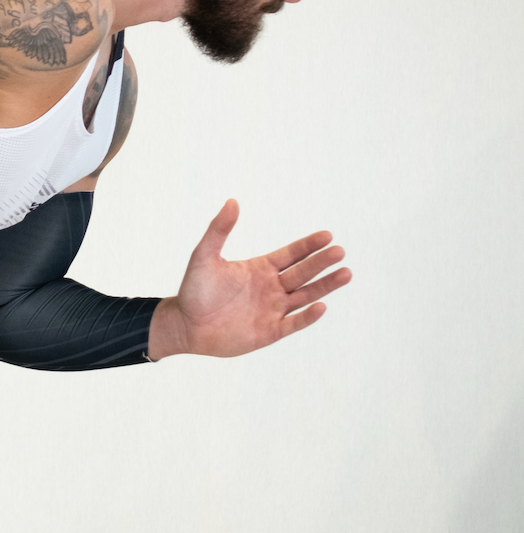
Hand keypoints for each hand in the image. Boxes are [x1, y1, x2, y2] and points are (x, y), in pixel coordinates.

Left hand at [148, 199, 349, 360]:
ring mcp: (272, 310)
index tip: (328, 235)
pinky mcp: (269, 332)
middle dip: (322, 262)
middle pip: (303, 273)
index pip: (292, 255)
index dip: (309, 246)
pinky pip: (293, 323)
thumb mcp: (204, 256)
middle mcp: (271, 288)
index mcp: (261, 269)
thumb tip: (232, 201)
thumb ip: (219, 230)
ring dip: (325, 286)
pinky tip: (321, 306)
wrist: (185, 325)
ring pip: (305, 296)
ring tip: (346, 273)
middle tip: (340, 251)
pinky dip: (307, 316)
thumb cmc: (194, 290)